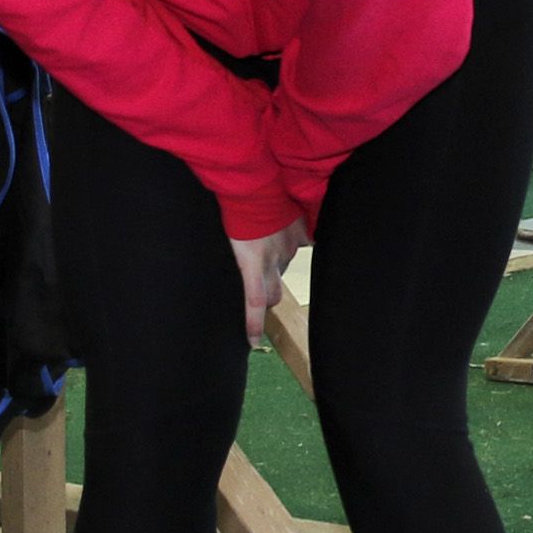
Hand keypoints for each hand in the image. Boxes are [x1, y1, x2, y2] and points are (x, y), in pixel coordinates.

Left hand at [227, 222, 307, 344]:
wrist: (252, 188)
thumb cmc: (233, 214)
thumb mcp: (229, 245)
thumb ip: (237, 261)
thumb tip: (238, 267)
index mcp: (252, 266)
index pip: (254, 303)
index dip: (253, 325)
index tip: (252, 343)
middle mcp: (272, 262)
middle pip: (273, 294)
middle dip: (268, 299)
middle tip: (260, 297)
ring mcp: (288, 249)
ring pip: (283, 269)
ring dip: (275, 268)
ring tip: (264, 252)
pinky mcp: (299, 234)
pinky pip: (303, 244)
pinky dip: (295, 244)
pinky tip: (288, 236)